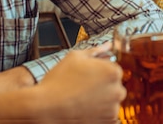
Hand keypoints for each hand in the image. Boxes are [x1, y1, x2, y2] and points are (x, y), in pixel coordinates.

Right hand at [0, 45, 124, 123]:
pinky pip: (106, 115)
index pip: (114, 69)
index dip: (100, 71)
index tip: (88, 75)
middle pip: (115, 86)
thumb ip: (96, 50)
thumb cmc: (58, 81)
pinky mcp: (107, 123)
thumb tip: (107, 46)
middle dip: (103, 86)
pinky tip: (83, 108)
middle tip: (83, 87)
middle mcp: (117, 91)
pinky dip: (98, 113)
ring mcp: (113, 109)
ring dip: (101, 100)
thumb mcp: (75, 57)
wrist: (45, 108)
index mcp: (113, 72)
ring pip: (111, 101)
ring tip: (81, 98)